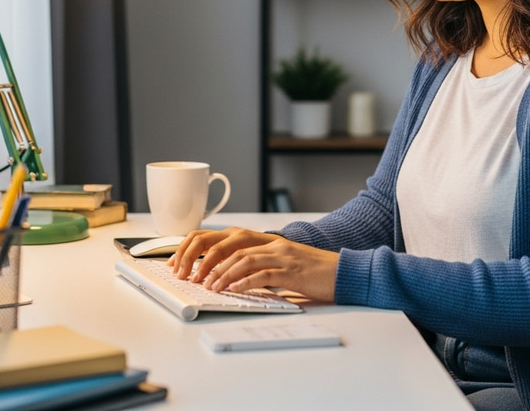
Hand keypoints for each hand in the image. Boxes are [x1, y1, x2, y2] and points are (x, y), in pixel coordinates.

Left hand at [168, 227, 338, 301]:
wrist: (342, 271)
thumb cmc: (312, 272)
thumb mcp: (282, 265)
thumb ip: (259, 267)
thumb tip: (230, 280)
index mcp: (267, 241)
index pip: (227, 238)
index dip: (204, 248)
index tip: (187, 263)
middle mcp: (272, 244)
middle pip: (230, 245)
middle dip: (206, 260)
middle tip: (193, 277)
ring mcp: (282, 255)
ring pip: (243, 259)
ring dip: (222, 274)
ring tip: (209, 286)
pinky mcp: (291, 271)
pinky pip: (263, 274)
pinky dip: (245, 282)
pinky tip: (234, 291)